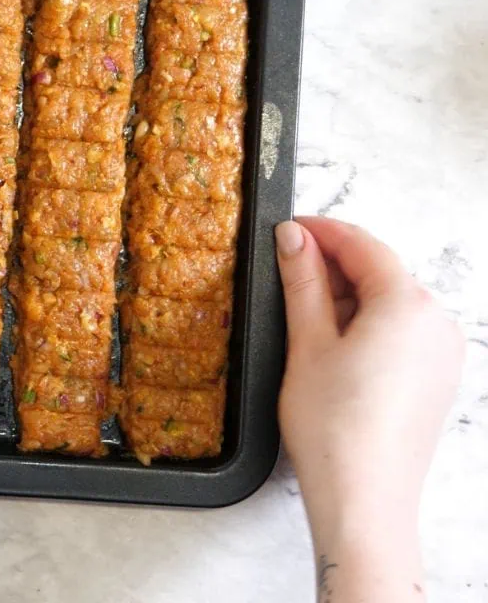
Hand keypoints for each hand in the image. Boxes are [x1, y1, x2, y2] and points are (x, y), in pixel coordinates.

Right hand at [275, 216, 463, 601]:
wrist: (364, 499)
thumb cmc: (334, 429)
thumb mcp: (306, 343)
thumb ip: (302, 281)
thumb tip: (293, 239)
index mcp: (408, 305)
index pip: (363, 245)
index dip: (321, 231)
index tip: (287, 228)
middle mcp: (436, 323)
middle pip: (380, 272)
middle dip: (333, 265)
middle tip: (284, 270)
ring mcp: (442, 352)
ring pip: (390, 302)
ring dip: (348, 296)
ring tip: (302, 317)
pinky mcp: (436, 378)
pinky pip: (402, 332)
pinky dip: (367, 325)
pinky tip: (331, 345)